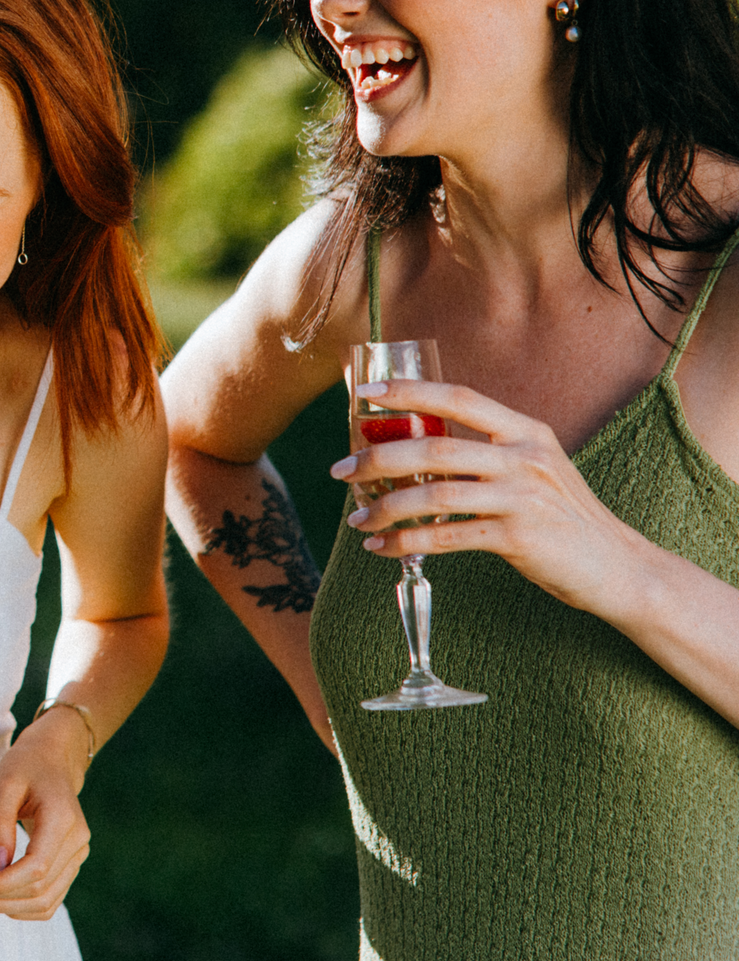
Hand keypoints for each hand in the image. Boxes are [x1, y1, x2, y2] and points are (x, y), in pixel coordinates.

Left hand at [0, 726, 89, 919]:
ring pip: (44, 903)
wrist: (52, 760)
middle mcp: (77, 843)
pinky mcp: (69, 865)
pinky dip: (18, 905)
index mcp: (63, 820)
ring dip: (3, 906)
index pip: (35, 869)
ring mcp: (77, 856)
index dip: (0, 885)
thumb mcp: (4, 784)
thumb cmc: (25, 767)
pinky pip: (48, 901)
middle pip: (38, 890)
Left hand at [330, 378, 646, 614]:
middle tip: (341, 470)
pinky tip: (381, 547)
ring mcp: (523, 497)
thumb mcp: (532, 472)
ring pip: (434, 494)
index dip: (412, 391)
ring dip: (385, 507)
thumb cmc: (563, 518)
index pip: (461, 397)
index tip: (367, 394)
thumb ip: (486, 456)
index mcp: (527, 431)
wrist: (619, 568)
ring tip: (357, 518)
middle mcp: (525, 457)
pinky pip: (447, 536)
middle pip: (435, 447)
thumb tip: (414, 451)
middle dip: (378, 458)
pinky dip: (406, 541)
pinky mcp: (519, 538)